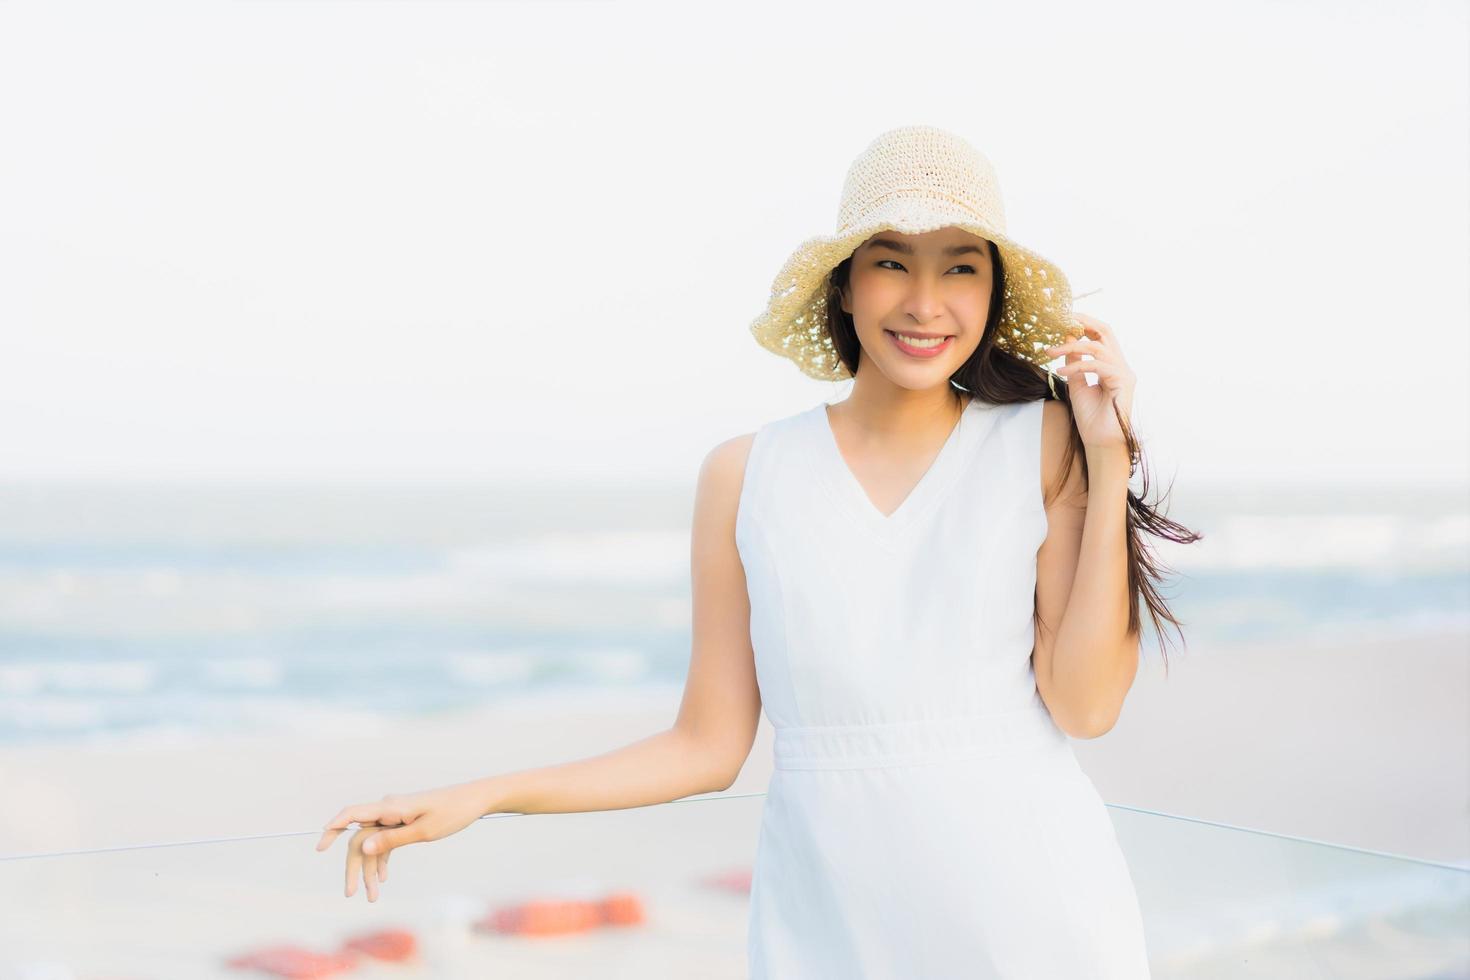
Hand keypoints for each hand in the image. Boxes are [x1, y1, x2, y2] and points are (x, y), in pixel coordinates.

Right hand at [316, 780, 491, 901]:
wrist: (476, 800)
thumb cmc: (453, 813)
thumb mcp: (423, 831)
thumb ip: (392, 839)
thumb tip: (363, 846)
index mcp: (391, 807)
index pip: (353, 814)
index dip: (333, 828)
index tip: (319, 846)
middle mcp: (390, 809)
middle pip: (361, 837)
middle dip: (354, 866)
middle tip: (350, 893)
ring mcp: (397, 815)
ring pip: (374, 842)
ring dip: (371, 868)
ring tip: (373, 895)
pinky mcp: (406, 820)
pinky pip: (387, 840)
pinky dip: (384, 858)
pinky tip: (384, 878)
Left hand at [1044, 312, 1136, 454]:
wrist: (1099, 441)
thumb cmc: (1090, 417)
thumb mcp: (1076, 384)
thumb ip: (1074, 362)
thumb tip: (1068, 340)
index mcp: (1111, 365)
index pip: (1100, 336)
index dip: (1084, 324)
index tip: (1063, 319)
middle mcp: (1120, 365)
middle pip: (1106, 331)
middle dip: (1085, 321)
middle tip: (1063, 318)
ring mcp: (1124, 373)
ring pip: (1097, 347)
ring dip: (1070, 347)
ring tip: (1050, 352)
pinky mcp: (1123, 381)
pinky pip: (1097, 365)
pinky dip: (1077, 366)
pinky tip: (1061, 372)